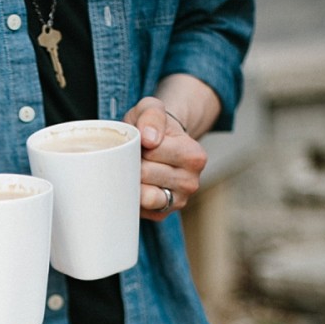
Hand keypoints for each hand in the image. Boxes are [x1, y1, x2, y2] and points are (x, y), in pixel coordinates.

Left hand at [124, 97, 207, 221]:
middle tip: (134, 157)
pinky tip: (134, 185)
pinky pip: (137, 209)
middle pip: (144, 174)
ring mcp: (177, 201)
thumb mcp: (151, 109)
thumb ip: (151, 115)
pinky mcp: (161, 214)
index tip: (140, 142)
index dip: (137, 145)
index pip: (153, 153)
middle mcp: (191, 182)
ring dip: (130, 182)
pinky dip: (130, 197)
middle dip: (132, 164)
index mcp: (194, 156)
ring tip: (134, 170)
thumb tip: (149, 139)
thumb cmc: (151, 128)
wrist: (155, 144)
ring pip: (141, 195)